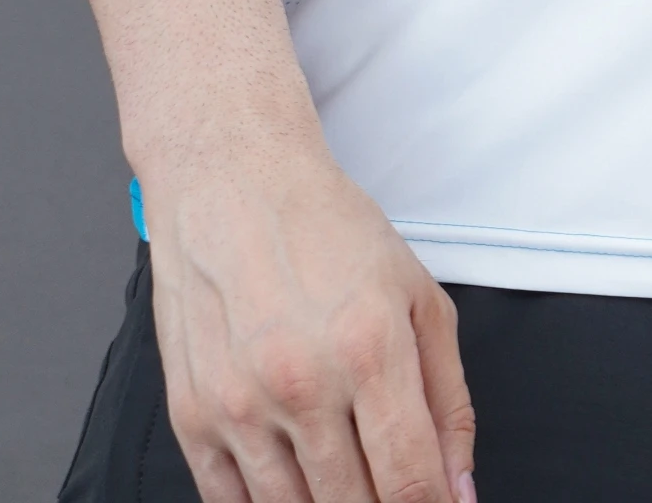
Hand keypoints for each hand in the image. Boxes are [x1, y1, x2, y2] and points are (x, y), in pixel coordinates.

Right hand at [140, 124, 475, 502]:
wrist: (232, 180)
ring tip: (342, 475)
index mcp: (369, 349)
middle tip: (385, 481)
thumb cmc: (324, 227)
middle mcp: (302, 383)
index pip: (410, 482)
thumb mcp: (417, 294)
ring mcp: (241, 405)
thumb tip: (459, 485)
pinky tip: (292, 483)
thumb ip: (449, 398)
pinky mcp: (192, 416)